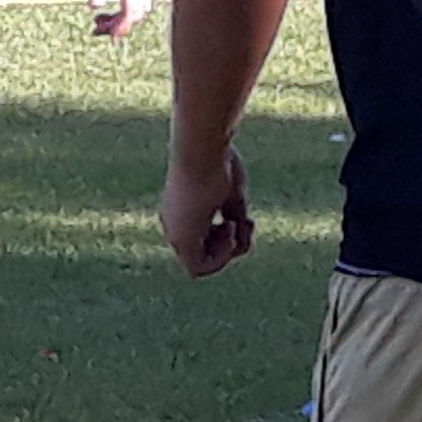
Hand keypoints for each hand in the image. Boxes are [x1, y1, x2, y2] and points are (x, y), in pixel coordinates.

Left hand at [83, 0, 150, 37]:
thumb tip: (96, 7)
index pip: (131, 8)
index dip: (123, 26)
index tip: (111, 37)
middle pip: (137, 12)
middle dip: (119, 25)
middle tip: (96, 28)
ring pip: (139, 8)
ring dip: (121, 19)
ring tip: (99, 20)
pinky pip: (138, 1)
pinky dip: (125, 10)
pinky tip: (108, 12)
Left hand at [160, 147, 254, 276]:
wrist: (201, 151)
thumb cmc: (218, 162)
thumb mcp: (232, 193)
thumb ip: (233, 215)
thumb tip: (237, 230)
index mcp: (185, 211)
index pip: (207, 239)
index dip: (230, 238)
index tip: (243, 220)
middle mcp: (177, 224)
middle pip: (205, 253)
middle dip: (231, 246)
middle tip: (245, 224)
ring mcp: (177, 231)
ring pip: (201, 264)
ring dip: (227, 252)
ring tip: (235, 225)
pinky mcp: (181, 237)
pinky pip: (197, 269)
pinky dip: (220, 258)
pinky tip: (227, 230)